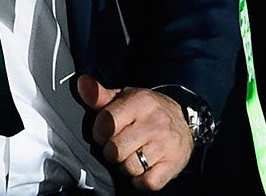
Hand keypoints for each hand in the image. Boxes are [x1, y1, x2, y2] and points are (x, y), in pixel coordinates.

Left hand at [75, 76, 192, 190]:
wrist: (183, 122)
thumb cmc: (147, 112)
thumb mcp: (125, 98)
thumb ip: (100, 95)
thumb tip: (82, 83)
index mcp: (140, 102)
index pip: (107, 123)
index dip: (100, 132)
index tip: (106, 132)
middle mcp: (155, 122)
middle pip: (115, 150)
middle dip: (113, 151)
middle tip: (121, 144)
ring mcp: (165, 144)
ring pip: (130, 168)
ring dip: (127, 166)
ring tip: (133, 154)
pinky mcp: (173, 164)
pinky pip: (147, 182)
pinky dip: (141, 180)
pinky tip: (144, 167)